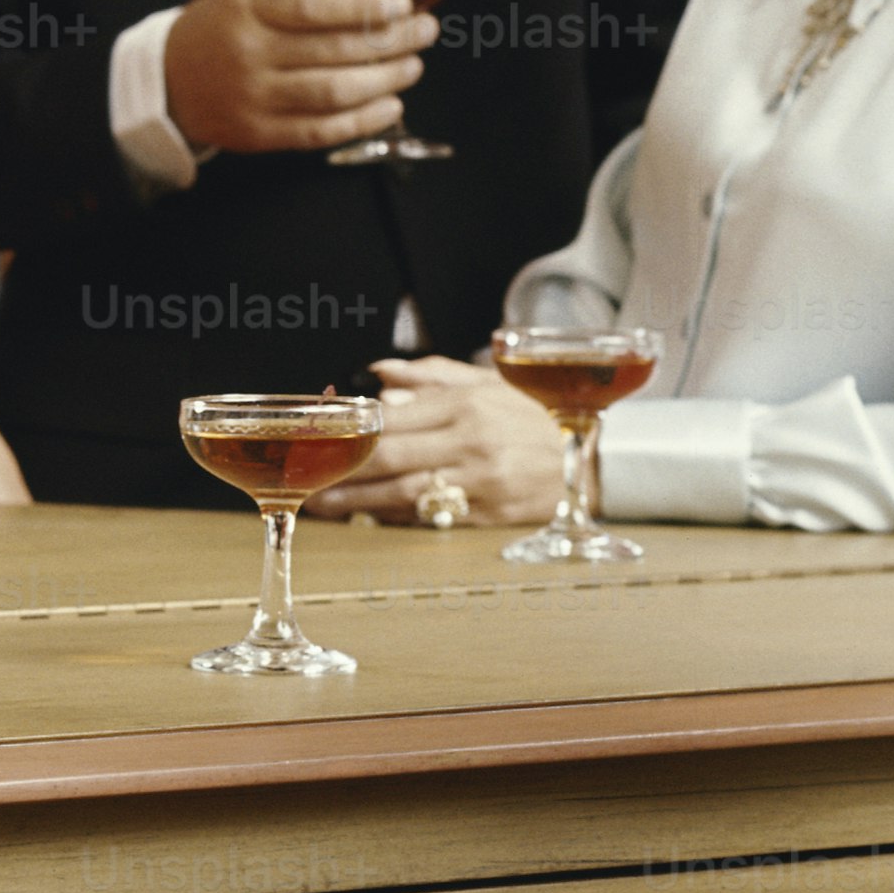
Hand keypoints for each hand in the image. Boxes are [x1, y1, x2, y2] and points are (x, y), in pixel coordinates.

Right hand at [162, 0, 434, 156]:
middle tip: (423, 33)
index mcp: (250, 6)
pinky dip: (363, 120)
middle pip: (334, 50)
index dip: (363, 6)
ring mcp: (253, 97)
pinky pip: (321, 131)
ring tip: (412, 66)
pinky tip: (389, 105)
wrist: (169, 80)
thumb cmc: (227, 27)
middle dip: (390, 41)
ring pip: (333, 92)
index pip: (313, 6)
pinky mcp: (259, 134)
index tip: (402, 4)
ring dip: (384, 80)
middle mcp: (249, 52)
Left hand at [309, 354, 567, 520]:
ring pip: (404, 494)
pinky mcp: (489, 515)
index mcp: (465, 405)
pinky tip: (369, 519)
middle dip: (340, 471)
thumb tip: (379, 373)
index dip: (348, 431)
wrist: (590, 459)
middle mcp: (470, 442)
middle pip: (389, 459)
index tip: (315, 437)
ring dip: (358, 503)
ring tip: (323, 505)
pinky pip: (432, 518)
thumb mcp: (487, 383)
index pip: (392, 419)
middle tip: (303, 479)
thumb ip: (429, 376)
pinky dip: (397, 519)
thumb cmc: (533, 415)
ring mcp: (480, 482)